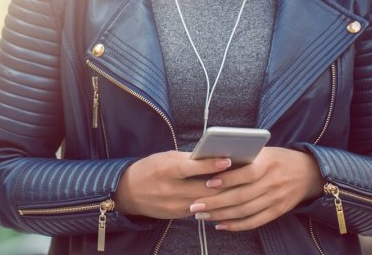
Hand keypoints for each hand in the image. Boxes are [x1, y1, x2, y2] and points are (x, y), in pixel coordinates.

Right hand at [115, 151, 231, 218]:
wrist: (128, 192)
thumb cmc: (150, 168)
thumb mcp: (165, 158)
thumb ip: (187, 159)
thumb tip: (213, 155)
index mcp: (165, 169)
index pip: (190, 167)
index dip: (210, 165)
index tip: (228, 160)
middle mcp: (169, 189)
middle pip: (203, 188)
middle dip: (224, 182)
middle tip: (243, 175)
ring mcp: (173, 205)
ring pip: (205, 202)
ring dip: (222, 195)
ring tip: (239, 186)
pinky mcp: (176, 215)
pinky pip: (199, 210)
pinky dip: (212, 204)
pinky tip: (224, 198)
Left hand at [187, 147, 322, 230]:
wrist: (309, 172)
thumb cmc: (278, 158)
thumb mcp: (264, 152)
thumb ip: (244, 157)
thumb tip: (215, 162)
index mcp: (268, 164)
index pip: (246, 173)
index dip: (226, 179)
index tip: (207, 182)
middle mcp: (272, 183)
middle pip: (241, 196)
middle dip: (215, 202)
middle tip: (195, 205)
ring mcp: (276, 199)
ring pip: (245, 211)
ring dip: (221, 215)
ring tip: (202, 215)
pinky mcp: (277, 211)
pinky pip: (255, 221)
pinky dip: (237, 225)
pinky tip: (221, 225)